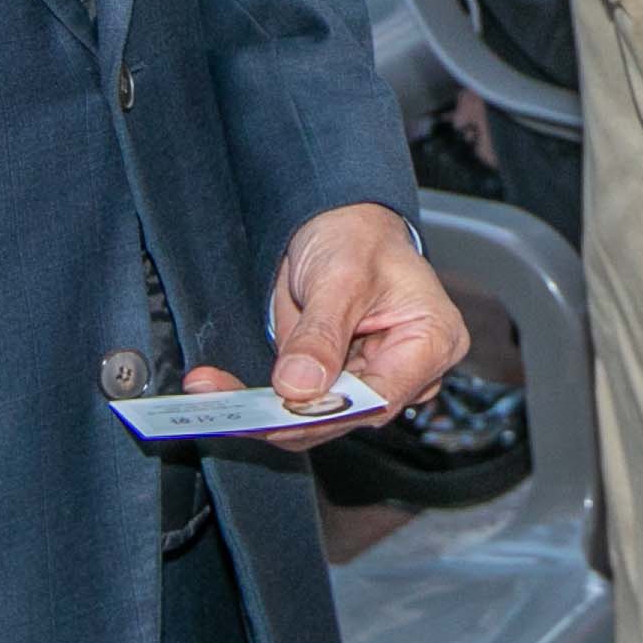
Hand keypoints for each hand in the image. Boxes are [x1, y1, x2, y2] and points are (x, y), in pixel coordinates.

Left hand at [190, 202, 467, 445]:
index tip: (277, 408)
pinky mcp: (337, 384)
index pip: (379, 397)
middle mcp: (408, 373)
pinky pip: (298, 404)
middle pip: (345, 415)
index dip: (326, 410)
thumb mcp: (342, 275)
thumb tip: (300, 385)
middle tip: (229, 405)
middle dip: (282, 413)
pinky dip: (258, 399)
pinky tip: (219, 387)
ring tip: (210, 390)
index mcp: (432, 342)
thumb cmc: (359, 237)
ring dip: (260, 410)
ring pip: (316, 417)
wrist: (339, 225)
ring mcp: (371, 381)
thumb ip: (321, 334)